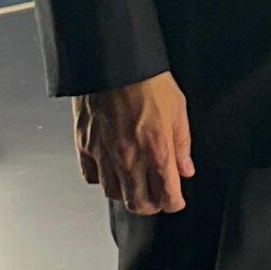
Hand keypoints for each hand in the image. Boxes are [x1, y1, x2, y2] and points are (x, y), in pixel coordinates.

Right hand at [73, 72, 194, 212]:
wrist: (115, 63)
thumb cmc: (147, 80)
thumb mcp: (178, 110)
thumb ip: (182, 144)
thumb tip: (185, 168)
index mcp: (157, 150)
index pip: (167, 195)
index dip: (174, 203)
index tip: (176, 201)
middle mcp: (129, 158)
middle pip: (138, 203)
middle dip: (151, 206)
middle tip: (157, 199)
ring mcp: (104, 154)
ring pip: (114, 194)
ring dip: (127, 194)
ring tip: (135, 184)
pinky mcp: (85, 146)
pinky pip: (91, 177)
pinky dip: (102, 179)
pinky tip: (110, 170)